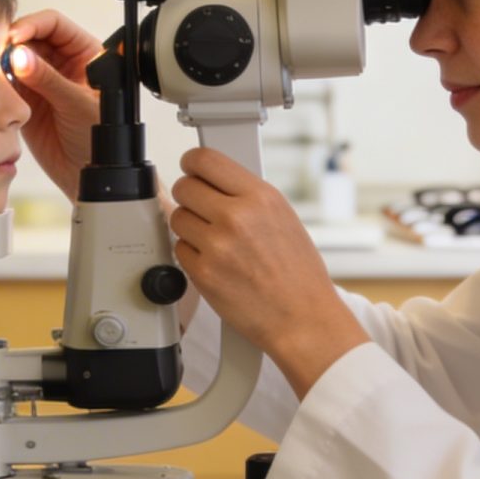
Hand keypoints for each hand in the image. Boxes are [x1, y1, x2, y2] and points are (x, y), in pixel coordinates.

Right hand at [7, 8, 103, 196]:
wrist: (89, 173)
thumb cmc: (101, 139)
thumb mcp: (78, 104)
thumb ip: (49, 80)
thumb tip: (20, 57)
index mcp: (84, 54)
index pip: (55, 25)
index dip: (34, 25)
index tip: (16, 35)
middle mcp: (62, 63)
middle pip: (31, 37)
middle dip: (14, 41)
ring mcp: (43, 81)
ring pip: (16, 58)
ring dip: (4, 60)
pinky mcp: (27, 100)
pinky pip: (7, 83)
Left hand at [169, 147, 369, 394]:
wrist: (302, 319)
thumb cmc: (298, 274)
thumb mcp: (283, 218)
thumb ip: (247, 196)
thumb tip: (214, 180)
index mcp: (260, 197)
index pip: (206, 160)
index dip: (192, 162)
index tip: (191, 167)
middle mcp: (237, 217)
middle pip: (184, 186)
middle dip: (189, 196)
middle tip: (201, 208)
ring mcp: (217, 245)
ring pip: (177, 218)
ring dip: (190, 227)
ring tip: (215, 241)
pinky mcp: (203, 273)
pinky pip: (179, 250)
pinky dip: (192, 255)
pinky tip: (215, 263)